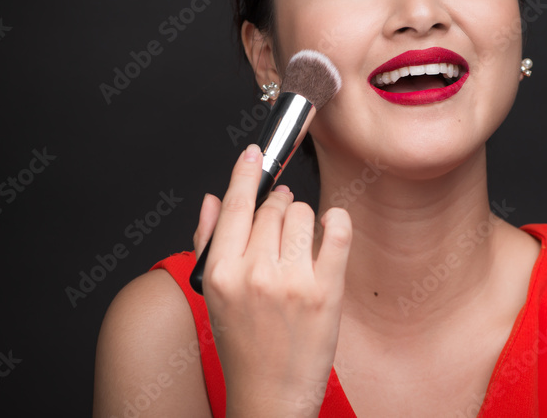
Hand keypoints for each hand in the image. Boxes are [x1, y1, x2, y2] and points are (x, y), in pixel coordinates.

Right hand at [192, 144, 352, 417]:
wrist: (271, 395)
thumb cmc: (243, 345)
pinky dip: (336, 222)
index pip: (236, 205)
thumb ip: (209, 242)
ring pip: (303, 212)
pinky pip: (337, 230)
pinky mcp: (326, 291)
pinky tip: (329, 230)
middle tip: (280, 231)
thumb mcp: (213, 295)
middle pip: (273, 207)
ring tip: (299, 247)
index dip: (246, 172)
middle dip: (278, 209)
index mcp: (221, 272)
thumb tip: (213, 200)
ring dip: (303, 221)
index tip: (255, 152)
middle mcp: (254, 274)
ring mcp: (292, 282)